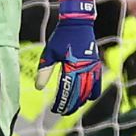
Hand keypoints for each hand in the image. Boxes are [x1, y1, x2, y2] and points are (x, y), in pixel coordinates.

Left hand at [36, 0, 101, 114]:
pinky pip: (97, 82)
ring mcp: (93, 67)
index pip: (67, 90)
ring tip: (73, 108)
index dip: (62, 101)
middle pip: (79, 93)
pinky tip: (88, 99)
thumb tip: (38, 88)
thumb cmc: (61, 38)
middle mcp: (84, 68)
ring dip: (81, 101)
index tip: (55, 110)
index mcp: (72, 66)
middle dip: (71, 104)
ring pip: (89, 90)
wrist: (78, 24)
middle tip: (63, 112)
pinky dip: (93, 92)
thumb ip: (44, 71)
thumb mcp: (49, 53)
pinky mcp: (96, 64)